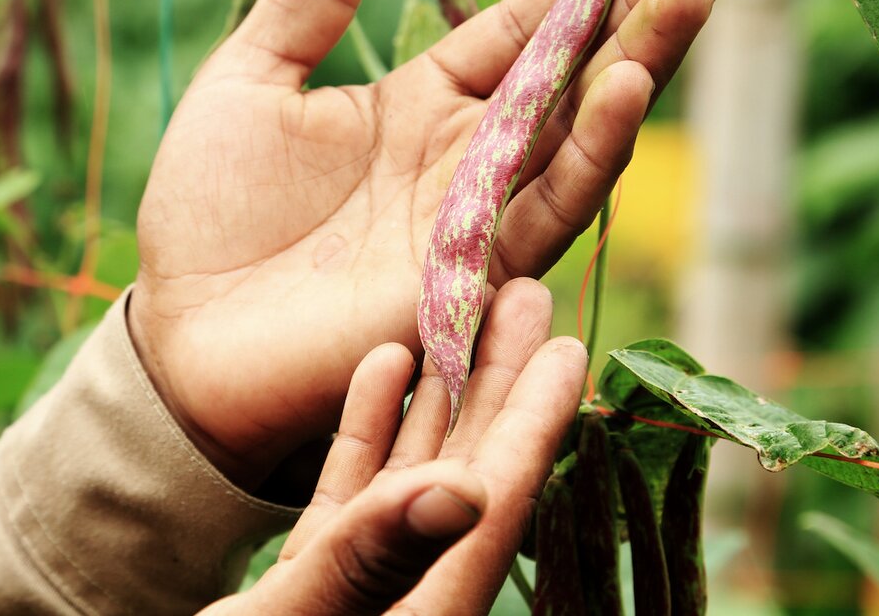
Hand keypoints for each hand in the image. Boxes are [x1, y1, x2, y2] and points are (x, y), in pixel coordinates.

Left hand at [129, 0, 717, 488]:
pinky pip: (548, 207)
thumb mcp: (248, 80)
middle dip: (639, 12)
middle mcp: (466, 158)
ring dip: (640, 64)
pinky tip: (627, 82)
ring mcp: (477, 219)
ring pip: (580, 134)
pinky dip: (594, 146)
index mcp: (421, 104)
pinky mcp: (474, 278)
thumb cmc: (208, 217)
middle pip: (572, 76)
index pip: (519, 32)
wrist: (180, 338)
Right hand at [201, 279, 584, 615]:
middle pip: (468, 473)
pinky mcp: (308, 586)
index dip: (535, 420)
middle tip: (525, 293)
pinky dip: (364, 431)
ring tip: (458, 310)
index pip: (493, 506)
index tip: (570, 344)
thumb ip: (371, 563)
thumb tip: (470, 492)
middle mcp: (402, 600)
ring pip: (409, 475)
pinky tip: (378, 366)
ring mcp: (356, 591)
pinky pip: (349, 495)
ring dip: (435, 392)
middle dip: (498, 381)